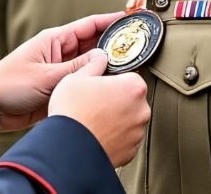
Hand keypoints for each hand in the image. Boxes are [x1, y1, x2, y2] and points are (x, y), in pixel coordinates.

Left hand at [0, 12, 122, 133]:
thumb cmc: (9, 85)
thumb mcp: (46, 76)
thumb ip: (76, 68)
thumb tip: (105, 57)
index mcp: (55, 40)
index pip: (90, 26)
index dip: (112, 21)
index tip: (133, 19)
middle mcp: (61, 53)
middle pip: (95, 45)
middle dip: (116, 46)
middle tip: (140, 48)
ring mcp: (62, 72)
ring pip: (92, 66)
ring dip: (108, 68)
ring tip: (132, 70)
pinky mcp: (61, 90)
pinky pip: (84, 84)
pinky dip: (97, 85)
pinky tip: (113, 90)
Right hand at [48, 52, 149, 166]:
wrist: (68, 149)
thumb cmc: (72, 113)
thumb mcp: (76, 77)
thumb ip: (93, 65)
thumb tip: (98, 59)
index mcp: (133, 86)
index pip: (129, 76)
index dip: (112, 80)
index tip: (101, 85)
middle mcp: (141, 110)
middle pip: (131, 100)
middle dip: (116, 100)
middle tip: (94, 102)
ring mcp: (137, 133)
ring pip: (129, 121)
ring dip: (116, 120)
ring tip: (93, 120)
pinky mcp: (131, 152)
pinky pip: (125, 140)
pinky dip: (114, 138)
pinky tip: (97, 134)